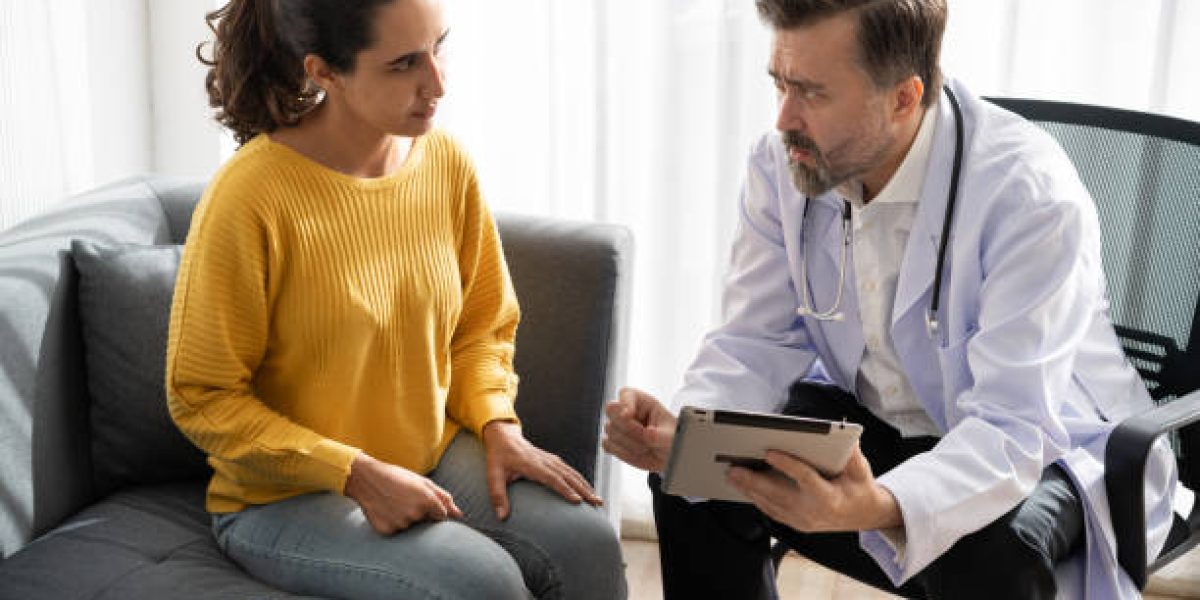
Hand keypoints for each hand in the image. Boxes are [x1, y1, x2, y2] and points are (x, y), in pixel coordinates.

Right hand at [343, 452, 462, 534]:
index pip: (441, 515)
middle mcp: (416, 514)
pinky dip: (393, 523)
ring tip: (393, 503)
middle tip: (404, 500)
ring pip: (410, 527)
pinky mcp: (388, 531)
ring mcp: (401, 524)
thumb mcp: (422, 482)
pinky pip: (396, 530)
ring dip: (405, 518)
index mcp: (427, 500)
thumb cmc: (397, 477)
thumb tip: (459, 514)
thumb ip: (443, 497)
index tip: (422, 501)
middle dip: (420, 513)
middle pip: (426, 522)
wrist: (365, 478)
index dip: (433, 509)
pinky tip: (385, 510)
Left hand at [481, 420, 602, 519]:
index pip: (552, 478)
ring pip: (572, 473)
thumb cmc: (498, 457)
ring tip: (597, 500)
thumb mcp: (492, 475)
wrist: (504, 437)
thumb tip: (501, 517)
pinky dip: (581, 480)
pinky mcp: (553, 460)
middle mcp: (545, 461)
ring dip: (586, 486)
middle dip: (584, 489)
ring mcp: (551, 459)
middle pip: (568, 476)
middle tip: (597, 503)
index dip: (565, 489)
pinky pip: (570, 470)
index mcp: (531, 464)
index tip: (578, 500)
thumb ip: (497, 495)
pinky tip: (588, 489)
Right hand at [601, 387, 675, 472]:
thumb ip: (660, 436)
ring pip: (610, 430)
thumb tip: (648, 433)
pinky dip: (622, 452)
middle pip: (611, 410)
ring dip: (629, 443)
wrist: (668, 457)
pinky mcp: (612, 441)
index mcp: (643, 401)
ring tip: (647, 448)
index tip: (627, 415)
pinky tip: (637, 454)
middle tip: (645, 439)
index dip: (624, 403)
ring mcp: (617, 426)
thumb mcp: (671, 437)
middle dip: (627, 427)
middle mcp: (626, 411)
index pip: (626, 394)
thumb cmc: (672, 440)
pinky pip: (607, 445)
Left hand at [726, 445, 901, 531]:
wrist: (863, 515)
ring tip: (732, 474)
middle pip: (779, 495)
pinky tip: (743, 487)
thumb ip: (852, 454)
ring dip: (749, 490)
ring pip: (770, 505)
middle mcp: (813, 512)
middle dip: (754, 481)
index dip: (787, 465)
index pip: (805, 479)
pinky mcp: (795, 523)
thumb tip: (844, 434)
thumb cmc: (859, 489)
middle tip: (735, 468)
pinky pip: (771, 511)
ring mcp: (802, 521)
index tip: (769, 452)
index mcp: (830, 498)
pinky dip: (756, 498)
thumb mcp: (861, 470)